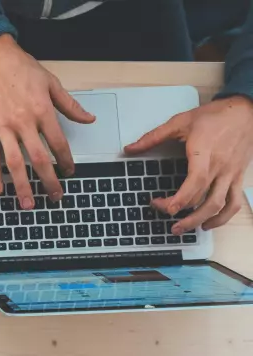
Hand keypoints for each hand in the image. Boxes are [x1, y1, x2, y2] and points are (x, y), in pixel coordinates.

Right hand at [0, 34, 94, 209]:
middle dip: (49, 181)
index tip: (69, 172)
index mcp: (42, 111)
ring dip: (22, 185)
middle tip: (55, 196)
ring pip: (15, 162)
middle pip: (39, 158)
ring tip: (28, 203)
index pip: (58, 143)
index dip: (66, 161)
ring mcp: (2, 127)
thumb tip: (88, 119)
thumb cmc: (21, 69)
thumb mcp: (51, 83)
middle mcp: (23, 122)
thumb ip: (70, 105)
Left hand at [125, 96, 252, 233]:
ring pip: (219, 205)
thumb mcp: (181, 121)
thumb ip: (154, 137)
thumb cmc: (215, 116)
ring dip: (200, 221)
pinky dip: (223, 217)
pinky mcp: (238, 177)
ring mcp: (231, 174)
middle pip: (203, 199)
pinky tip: (208, 223)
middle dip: (181, 213)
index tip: (161, 205)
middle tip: (163, 216)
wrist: (246, 110)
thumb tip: (129, 148)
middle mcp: (220, 167)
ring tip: (182, 229)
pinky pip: (234, 202)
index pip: (195, 182)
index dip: (178, 199)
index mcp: (205, 153)